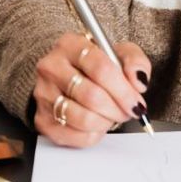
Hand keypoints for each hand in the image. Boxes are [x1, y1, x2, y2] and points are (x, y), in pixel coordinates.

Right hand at [32, 33, 151, 147]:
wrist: (72, 78)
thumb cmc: (97, 66)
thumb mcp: (120, 54)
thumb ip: (135, 62)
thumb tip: (138, 81)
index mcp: (70, 44)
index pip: (101, 68)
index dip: (123, 90)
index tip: (137, 102)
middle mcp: (51, 67)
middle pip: (92, 96)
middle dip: (117, 109)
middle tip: (128, 111)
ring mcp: (43, 93)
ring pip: (83, 118)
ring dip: (106, 122)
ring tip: (111, 115)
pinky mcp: (42, 119)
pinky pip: (74, 136)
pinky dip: (93, 135)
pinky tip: (98, 124)